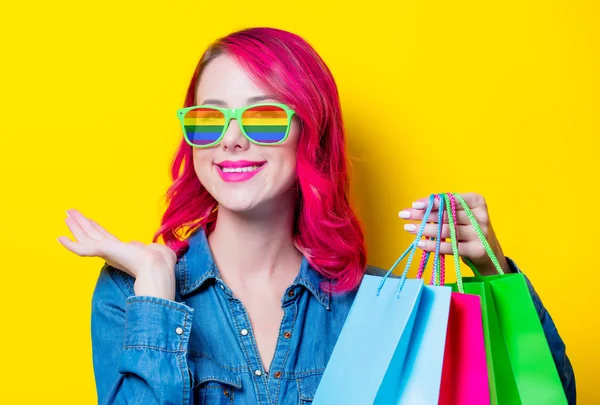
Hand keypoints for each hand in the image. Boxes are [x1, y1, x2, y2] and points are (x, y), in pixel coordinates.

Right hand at [57, 208, 176, 299]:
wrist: (156, 265)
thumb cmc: (158, 260)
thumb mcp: (147, 249)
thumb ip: (138, 246)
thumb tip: (135, 244)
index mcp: (120, 250)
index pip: (103, 236)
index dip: (95, 227)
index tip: (89, 219)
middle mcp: (111, 251)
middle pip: (91, 234)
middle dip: (81, 223)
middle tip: (69, 213)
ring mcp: (105, 252)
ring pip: (85, 237)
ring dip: (75, 226)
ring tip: (66, 215)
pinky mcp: (102, 251)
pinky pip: (81, 249)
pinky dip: (70, 244)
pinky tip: (60, 237)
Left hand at [399, 193, 509, 275]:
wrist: (489, 253)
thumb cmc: (469, 229)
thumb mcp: (461, 215)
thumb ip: (444, 209)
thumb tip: (416, 207)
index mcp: (477, 201)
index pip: (450, 199)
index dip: (431, 202)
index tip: (414, 204)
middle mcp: (480, 216)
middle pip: (446, 214)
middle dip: (423, 215)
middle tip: (404, 215)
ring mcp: (480, 234)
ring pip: (446, 230)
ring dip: (424, 229)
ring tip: (408, 228)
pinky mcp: (477, 250)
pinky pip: (450, 247)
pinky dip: (433, 245)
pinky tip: (419, 243)